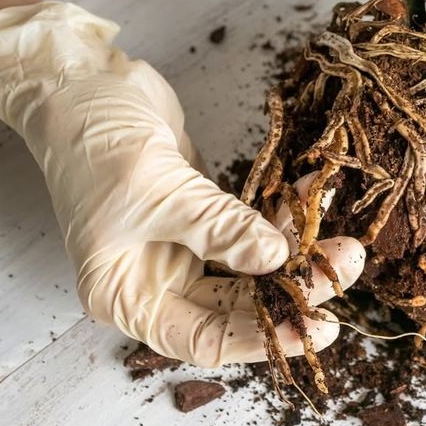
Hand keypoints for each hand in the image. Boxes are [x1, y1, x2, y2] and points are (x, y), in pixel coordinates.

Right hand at [0, 0, 364, 365]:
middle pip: (237, 305)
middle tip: (342, 268)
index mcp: (127, 296)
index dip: (262, 338)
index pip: (205, 340)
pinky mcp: (202, 215)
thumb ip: (218, 228)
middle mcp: (155, 282)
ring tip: (342, 239)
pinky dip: (280, 215)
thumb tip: (277, 259)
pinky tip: (311, 197)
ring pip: (250, 267)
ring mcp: (181, 248)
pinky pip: (249, 226)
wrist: (83, 85)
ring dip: (295, 252)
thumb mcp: (156, 192)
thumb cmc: (94, 144)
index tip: (316, 326)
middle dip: (291, 290)